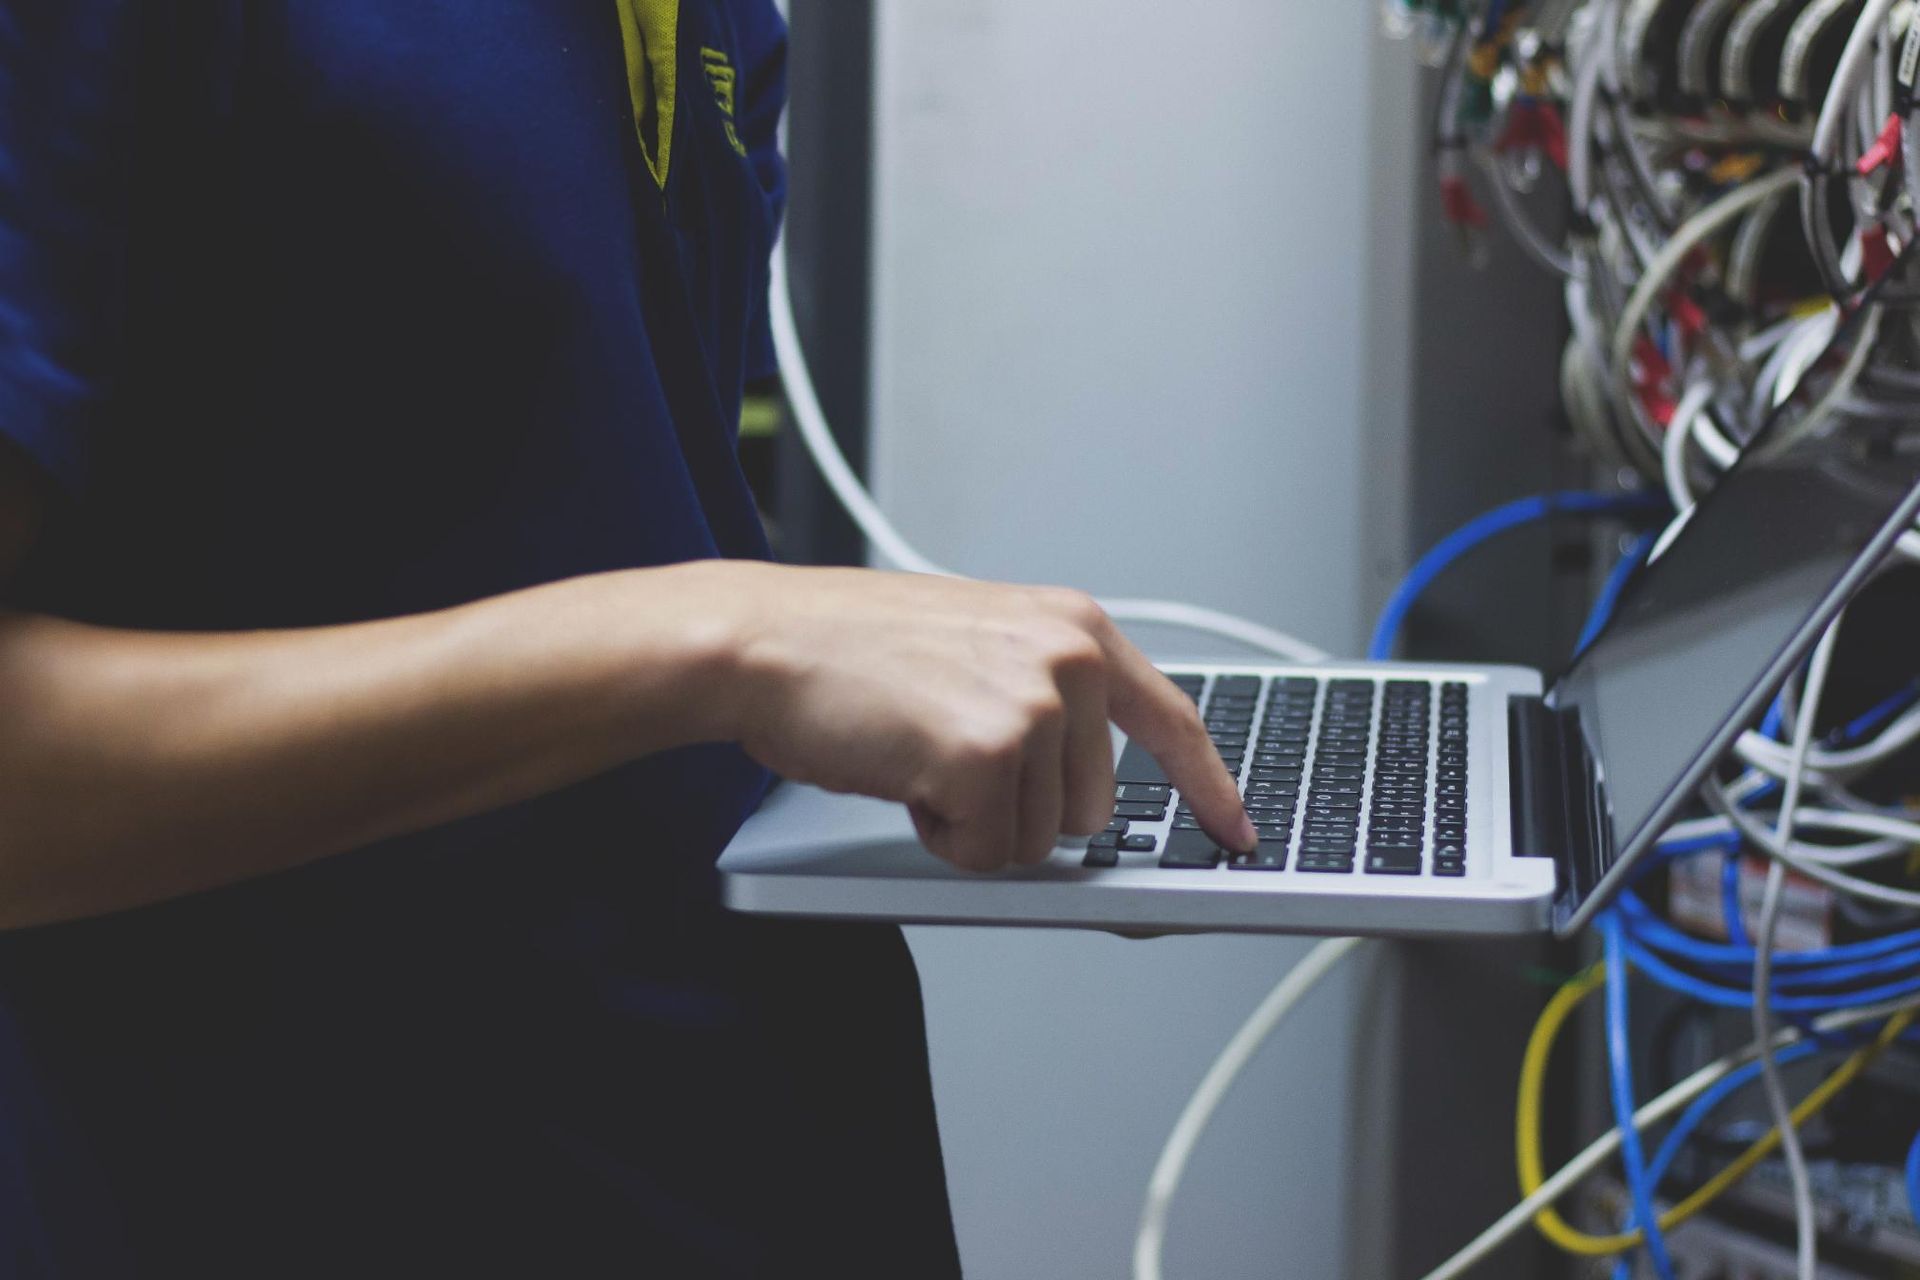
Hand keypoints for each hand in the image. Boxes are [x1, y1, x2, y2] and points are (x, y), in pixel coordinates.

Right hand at [711, 565, 1256, 870]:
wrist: (762, 643)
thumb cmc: (849, 651)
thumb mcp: (978, 646)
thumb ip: (1046, 696)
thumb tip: (1086, 792)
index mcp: (1074, 627)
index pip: (1173, 719)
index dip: (1207, 787)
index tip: (1236, 832)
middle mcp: (1069, 659)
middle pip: (1091, 811)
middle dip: (1018, 809)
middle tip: (945, 755)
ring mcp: (1033, 705)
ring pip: (1038, 843)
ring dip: (973, 823)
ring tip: (918, 755)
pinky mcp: (989, 754)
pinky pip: (987, 855)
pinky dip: (939, 838)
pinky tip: (903, 776)